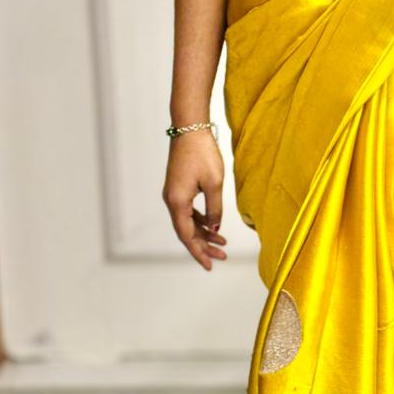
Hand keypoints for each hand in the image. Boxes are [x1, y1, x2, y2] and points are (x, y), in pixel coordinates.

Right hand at [162, 129, 227, 270]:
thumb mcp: (215, 183)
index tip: (210, 265)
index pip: (187, 235)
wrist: (190, 128)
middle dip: (203, 246)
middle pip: (186, 232)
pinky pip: (189, 211)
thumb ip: (215, 209)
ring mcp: (174, 194)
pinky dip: (201, 221)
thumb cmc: (202, 153)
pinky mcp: (179, 188)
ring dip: (204, 234)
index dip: (198, 252)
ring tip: (222, 244)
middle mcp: (172, 200)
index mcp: (177, 202)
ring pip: (188, 222)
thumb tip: (215, 228)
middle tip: (221, 257)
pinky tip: (214, 226)